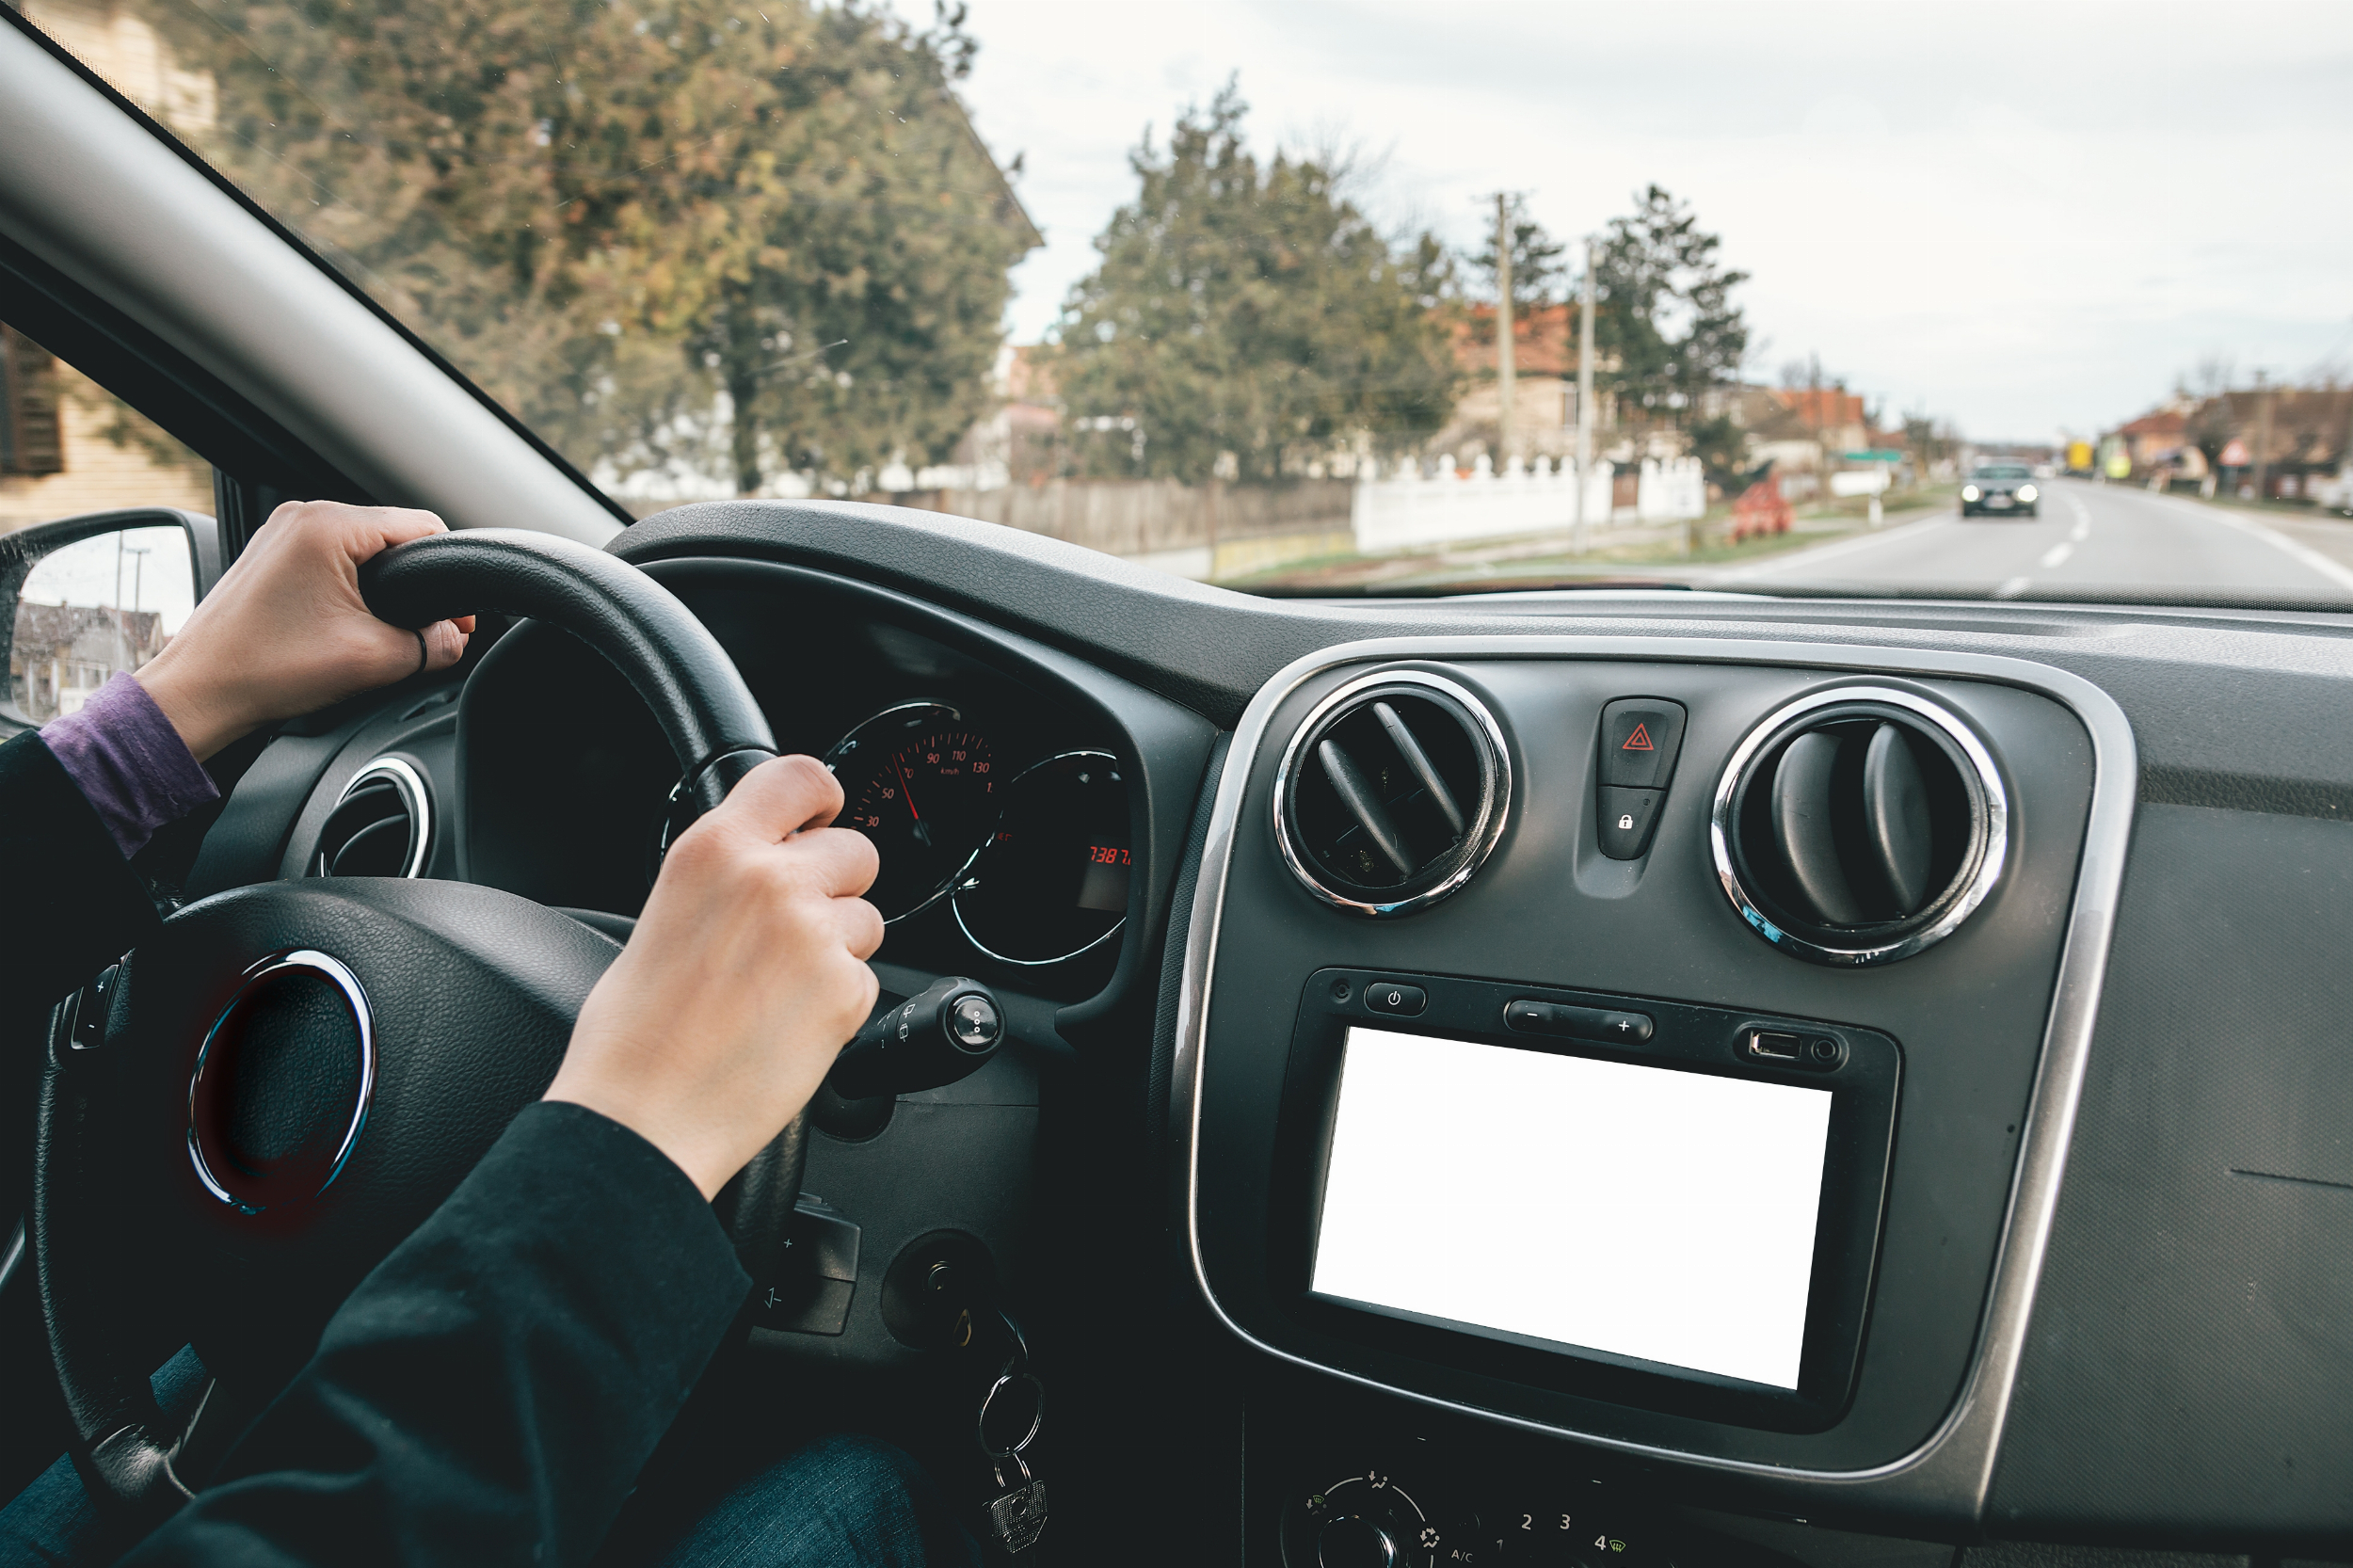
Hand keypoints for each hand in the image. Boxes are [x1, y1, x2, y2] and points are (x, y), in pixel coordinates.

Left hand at [135, 501, 475, 759]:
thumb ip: (431, 645)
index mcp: (327, 526)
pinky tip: (349, 622)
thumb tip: (455, 637)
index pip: (422, 527)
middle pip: (393, 535)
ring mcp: (282, 532)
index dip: (449, 577)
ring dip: (385, 586)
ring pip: (363, 547)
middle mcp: (303, 516)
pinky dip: (352, 585)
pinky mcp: (272, 553)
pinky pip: (332, 556)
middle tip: (427, 633)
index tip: (456, 622)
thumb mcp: (371, 660)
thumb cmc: (265, 670)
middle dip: (417, 583)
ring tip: (384, 631)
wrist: (199, 691)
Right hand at [544, 756, 884, 1198]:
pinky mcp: (844, 990)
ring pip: (867, 918)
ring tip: (780, 989)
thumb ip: (723, 876)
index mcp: (715, 849)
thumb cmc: (634, 1035)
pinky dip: (839, 1002)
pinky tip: (787, 1025)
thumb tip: (764, 862)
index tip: (823, 817)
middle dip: (835, 887)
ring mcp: (813, 933)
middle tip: (793, 932)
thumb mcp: (663, 913)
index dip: (822, 797)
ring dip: (839, 947)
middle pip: (855, 850)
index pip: (800, 776)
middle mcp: (770, 879)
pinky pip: (866, 978)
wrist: (642, 1116)